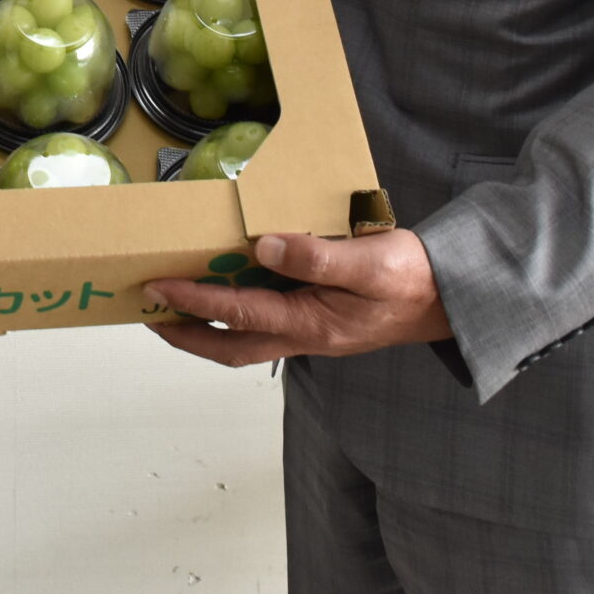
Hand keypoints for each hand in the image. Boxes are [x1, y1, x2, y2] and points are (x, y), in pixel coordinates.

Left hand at [143, 229, 448, 366]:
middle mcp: (303, 334)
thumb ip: (318, 257)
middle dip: (184, 332)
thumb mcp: (369, 262)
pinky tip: (221, 290)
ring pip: (242, 339)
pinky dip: (231, 314)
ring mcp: (307, 331)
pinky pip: (261, 324)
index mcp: (312, 323)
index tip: (160, 286)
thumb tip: (265, 247)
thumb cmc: (410, 278)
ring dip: (202, 327)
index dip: (196, 301)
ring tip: (168, 305)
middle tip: (146, 309)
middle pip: (229, 346)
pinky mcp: (313, 320)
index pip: (240, 313)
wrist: (446, 297)